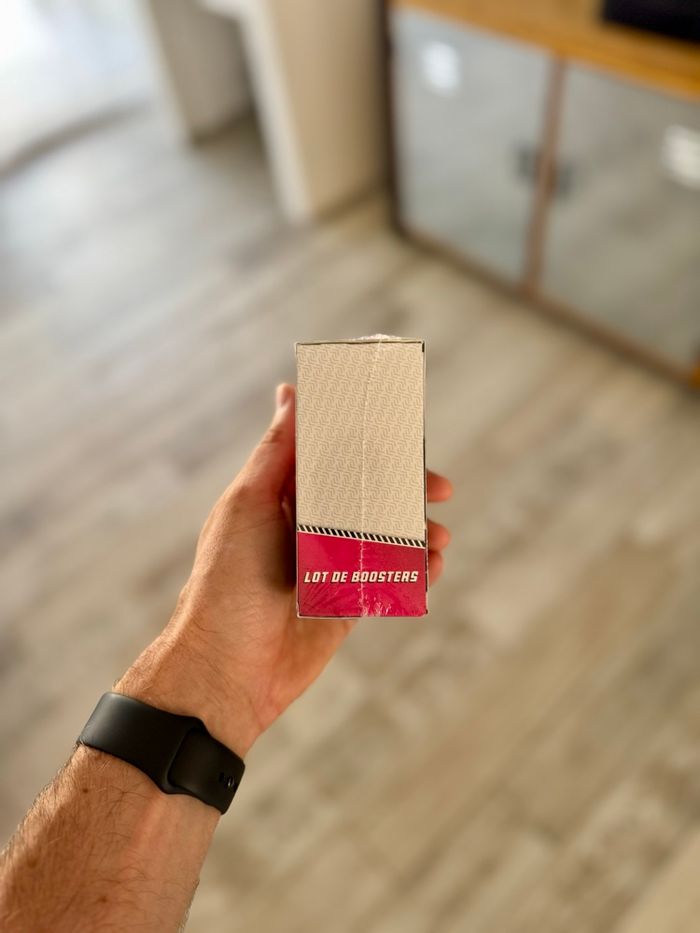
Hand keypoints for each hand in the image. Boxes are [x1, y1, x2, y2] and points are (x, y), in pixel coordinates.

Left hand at [116, 384, 451, 756]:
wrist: (227, 669)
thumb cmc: (227, 581)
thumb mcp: (247, 505)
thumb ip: (275, 452)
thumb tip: (288, 392)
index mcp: (281, 498)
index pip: (332, 459)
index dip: (369, 443)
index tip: (404, 432)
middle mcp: (308, 528)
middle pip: (368, 496)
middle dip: (406, 489)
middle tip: (440, 488)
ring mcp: (330, 566)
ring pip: (385, 536)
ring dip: (418, 531)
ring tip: (438, 536)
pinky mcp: (347, 603)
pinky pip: (389, 578)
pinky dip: (416, 570)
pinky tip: (431, 566)